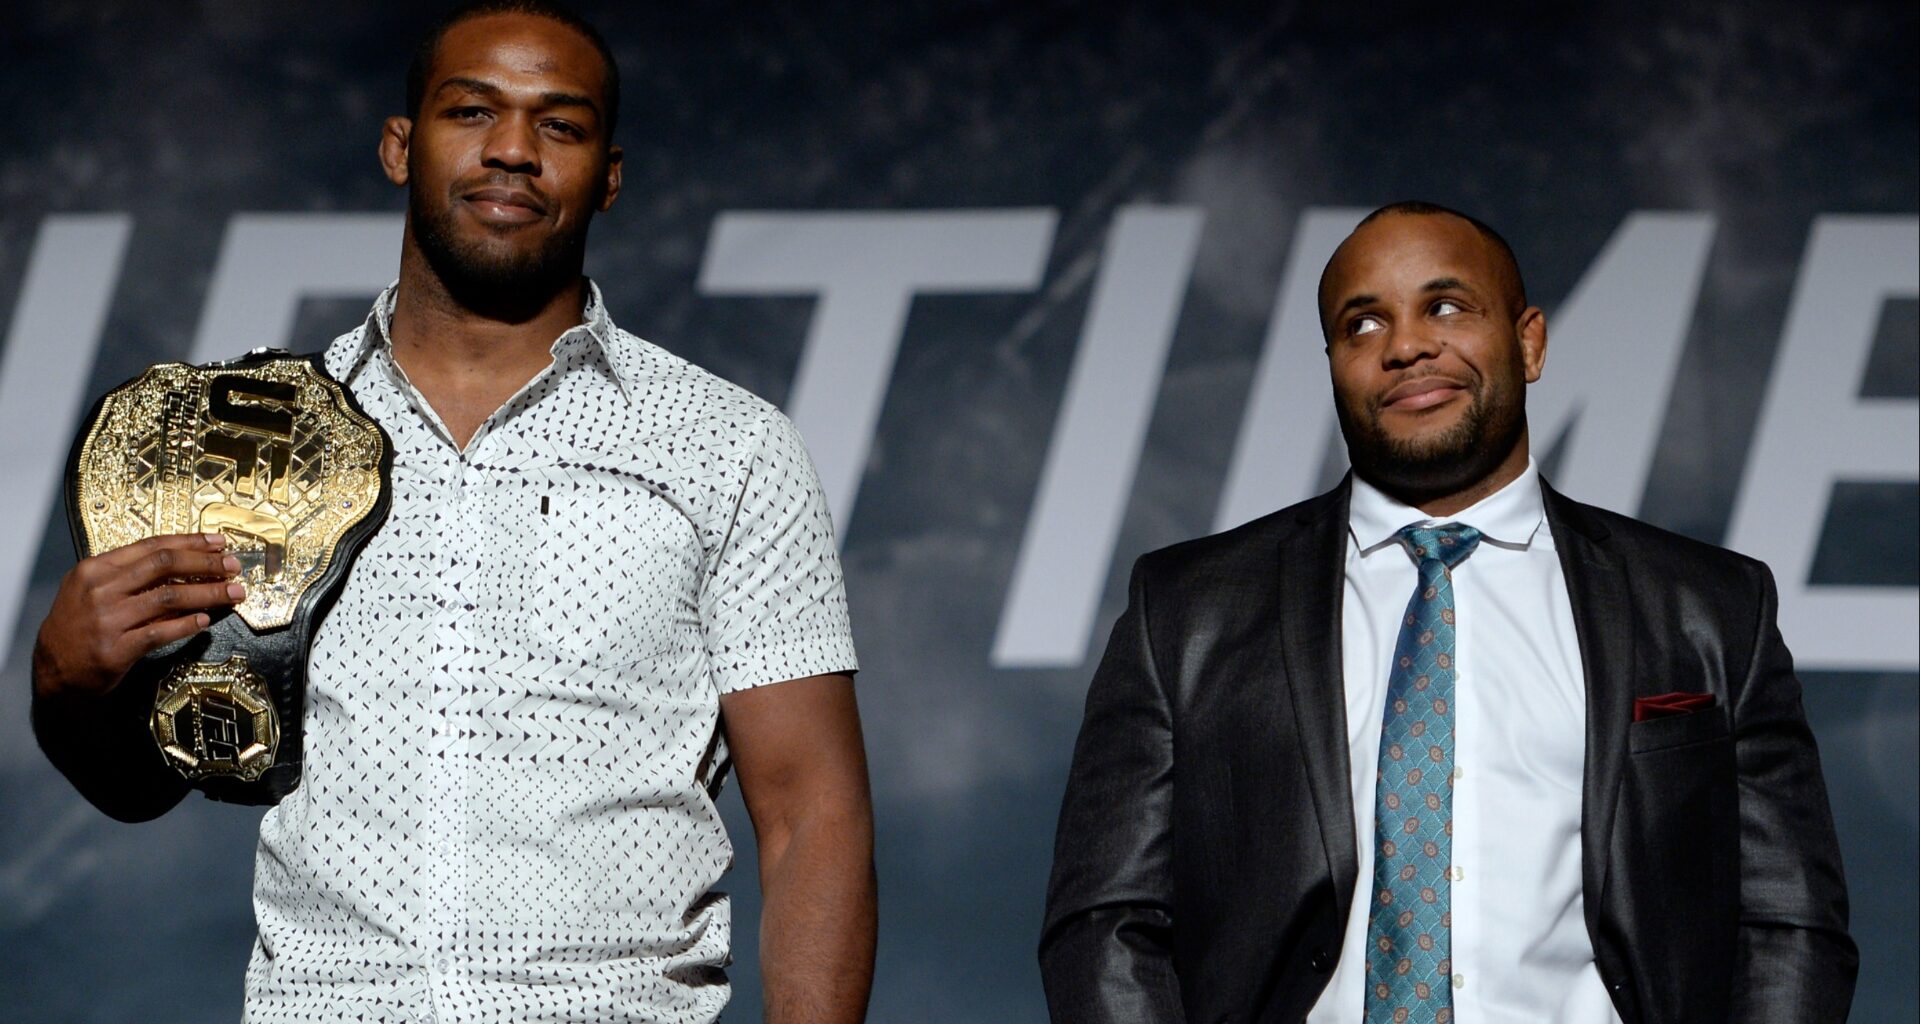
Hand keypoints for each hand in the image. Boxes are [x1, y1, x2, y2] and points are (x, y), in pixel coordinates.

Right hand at [31, 533, 244, 700]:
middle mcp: (101, 589)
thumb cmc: (77, 626)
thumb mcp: (94, 590)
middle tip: (234, 566)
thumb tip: (187, 565)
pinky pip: (161, 632)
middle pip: (165, 565)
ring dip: (208, 593)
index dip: (190, 542)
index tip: (219, 543)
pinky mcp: (116, 649)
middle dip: (206, 563)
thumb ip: (132, 576)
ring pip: (169, 597)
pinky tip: (205, 621)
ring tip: (234, 593)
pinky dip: (187, 625)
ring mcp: (108, 620)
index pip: (152, 546)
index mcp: (96, 568)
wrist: (52, 669)